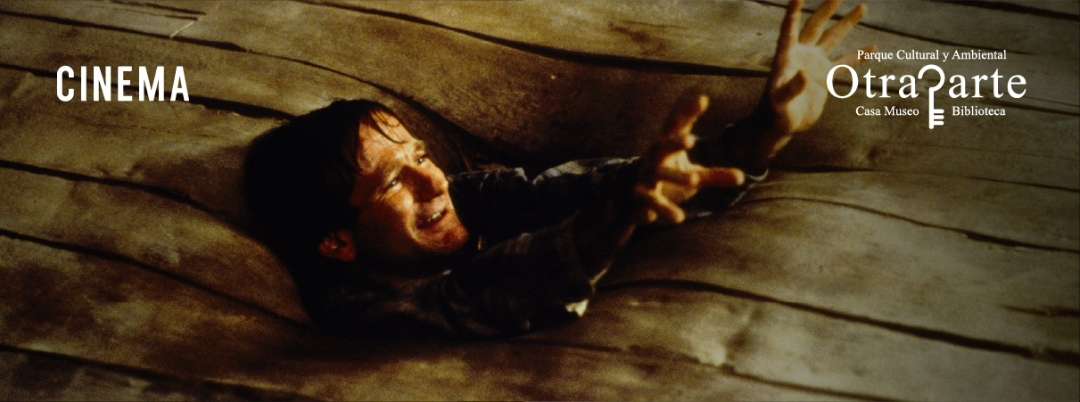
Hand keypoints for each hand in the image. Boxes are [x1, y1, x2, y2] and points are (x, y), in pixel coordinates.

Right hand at [635, 95, 744, 224]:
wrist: (632, 199)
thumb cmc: (668, 180)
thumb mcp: (693, 176)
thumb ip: (715, 176)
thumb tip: (742, 177)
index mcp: (667, 147)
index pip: (677, 126)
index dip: (687, 112)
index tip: (702, 99)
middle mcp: (655, 158)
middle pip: (663, 146)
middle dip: (675, 142)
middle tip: (690, 139)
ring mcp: (647, 176)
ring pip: (660, 174)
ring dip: (676, 176)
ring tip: (696, 180)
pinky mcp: (643, 197)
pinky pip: (652, 202)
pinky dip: (664, 209)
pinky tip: (679, 217)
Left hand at [756, 0, 869, 159]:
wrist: (781, 126)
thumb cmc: (774, 114)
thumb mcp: (780, 102)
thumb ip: (791, 88)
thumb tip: (806, 74)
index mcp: (786, 58)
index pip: (789, 30)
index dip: (793, 13)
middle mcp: (801, 56)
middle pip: (815, 27)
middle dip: (827, 10)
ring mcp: (815, 65)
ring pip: (833, 39)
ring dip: (847, 24)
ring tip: (862, 7)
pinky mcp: (824, 77)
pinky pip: (846, 63)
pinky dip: (859, 56)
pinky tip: (873, 48)